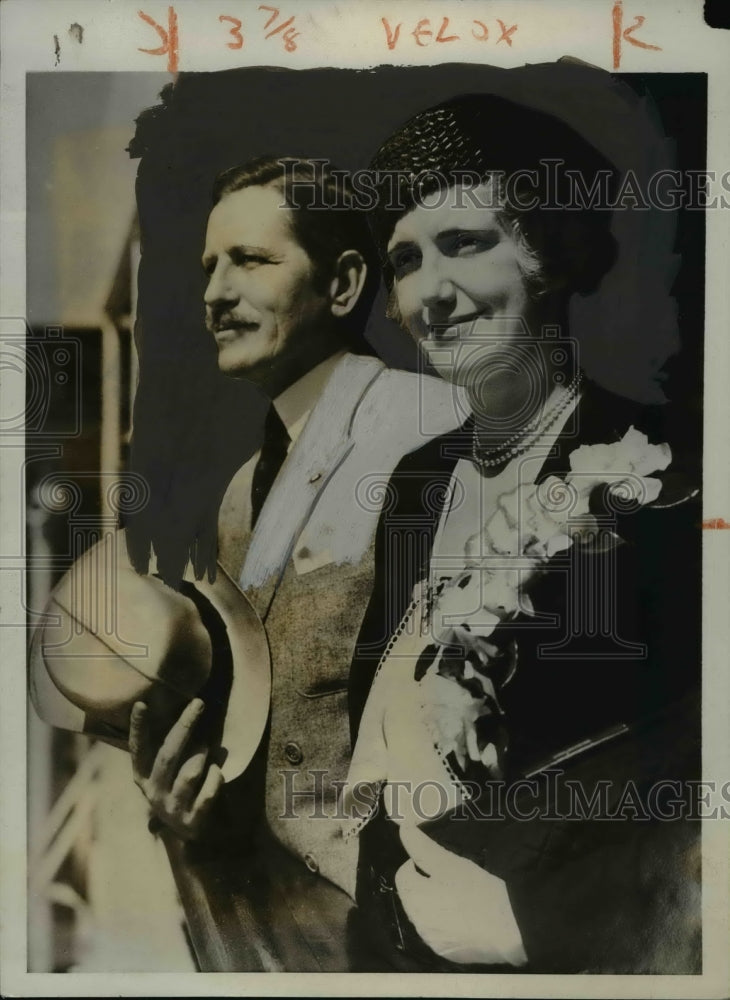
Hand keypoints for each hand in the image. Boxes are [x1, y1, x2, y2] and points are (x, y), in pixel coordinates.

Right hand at [130, 698, 223, 840]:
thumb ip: (175, 746)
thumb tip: (191, 710)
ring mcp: (172, 808)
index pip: (138, 749)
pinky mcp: (192, 821)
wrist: (190, 835)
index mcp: (144, 777)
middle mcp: (154, 793)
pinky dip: (216, 778)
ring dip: (202, 756)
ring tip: (209, 747)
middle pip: (168, 756)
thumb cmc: (181, 789)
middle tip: (199, 704)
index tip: (141, 703)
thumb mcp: (171, 769)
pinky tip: (218, 771)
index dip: (138, 728)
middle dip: (184, 727)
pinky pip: (208, 793)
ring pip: (189, 774)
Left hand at [395, 823, 526, 966]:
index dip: (417, 862)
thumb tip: (404, 826)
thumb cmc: (476, 890)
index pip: (402, 875)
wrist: (509, 929)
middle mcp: (417, 925)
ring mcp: (434, 943)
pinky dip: (448, 923)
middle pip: (413, 896)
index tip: (438, 860)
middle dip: (426, 884)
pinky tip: (468, 915)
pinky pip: (442, 933)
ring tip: (461, 894)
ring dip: (436, 903)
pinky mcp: (451, 956)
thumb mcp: (448, 862)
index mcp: (414, 900)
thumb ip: (421, 845)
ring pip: (427, 915)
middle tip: (452, 875)